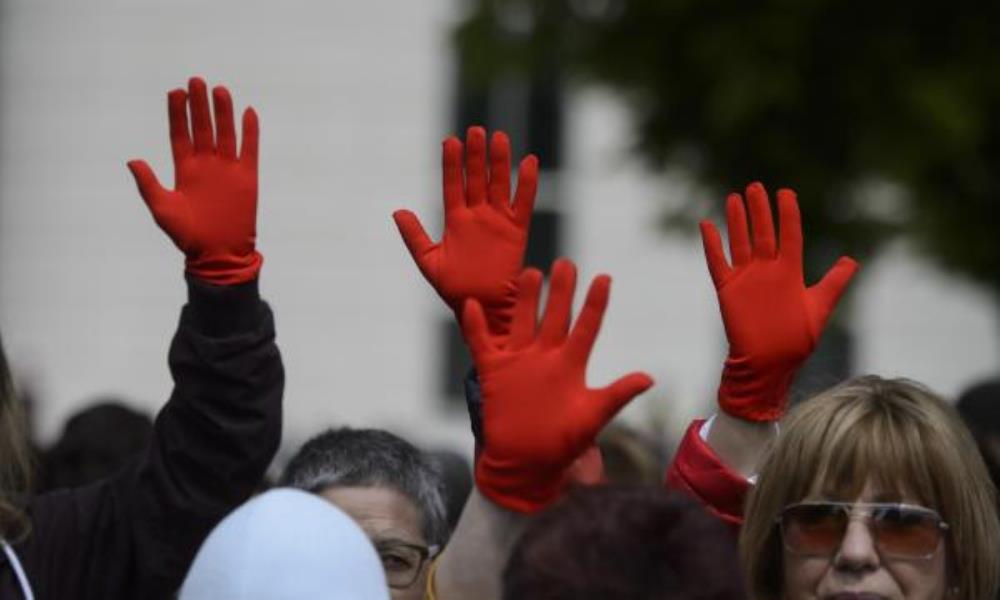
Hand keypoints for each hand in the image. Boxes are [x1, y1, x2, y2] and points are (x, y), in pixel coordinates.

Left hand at [128, 77, 261, 284]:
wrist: (218, 254)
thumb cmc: (187, 236)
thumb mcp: (162, 209)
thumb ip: (149, 185)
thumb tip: (133, 161)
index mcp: (185, 170)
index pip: (180, 134)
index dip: (177, 114)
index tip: (175, 92)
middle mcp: (206, 165)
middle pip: (202, 128)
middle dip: (198, 105)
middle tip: (195, 81)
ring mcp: (227, 170)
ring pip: (225, 133)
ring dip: (223, 112)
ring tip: (219, 90)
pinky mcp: (247, 178)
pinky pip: (249, 149)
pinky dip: (250, 131)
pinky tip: (248, 112)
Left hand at [394, 126, 537, 338]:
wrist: (481, 306)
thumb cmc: (454, 289)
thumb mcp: (428, 261)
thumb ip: (414, 236)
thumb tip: (398, 211)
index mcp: (455, 220)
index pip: (453, 185)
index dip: (452, 164)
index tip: (450, 141)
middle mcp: (477, 216)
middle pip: (476, 178)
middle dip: (475, 155)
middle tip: (475, 130)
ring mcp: (497, 221)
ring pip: (499, 184)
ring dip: (499, 162)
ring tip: (498, 137)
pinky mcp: (516, 231)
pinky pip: (523, 203)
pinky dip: (528, 183)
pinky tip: (529, 162)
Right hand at [463, 259, 652, 511]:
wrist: (525, 465)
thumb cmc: (561, 444)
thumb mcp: (592, 418)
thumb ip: (617, 395)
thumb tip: (649, 378)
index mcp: (570, 365)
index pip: (586, 327)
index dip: (595, 304)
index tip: (604, 278)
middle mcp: (545, 357)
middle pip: (554, 316)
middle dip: (560, 291)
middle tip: (567, 264)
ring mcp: (518, 362)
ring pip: (521, 321)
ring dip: (525, 299)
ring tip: (531, 272)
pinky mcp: (494, 372)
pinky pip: (482, 344)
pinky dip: (476, 326)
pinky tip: (472, 305)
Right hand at [700, 182, 857, 420]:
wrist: (769, 364)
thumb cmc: (796, 342)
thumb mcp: (819, 309)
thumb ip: (833, 283)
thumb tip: (852, 261)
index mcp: (790, 273)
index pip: (789, 235)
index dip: (787, 214)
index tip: (785, 192)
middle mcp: (767, 271)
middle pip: (763, 233)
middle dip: (759, 210)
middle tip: (756, 187)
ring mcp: (746, 279)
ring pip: (740, 242)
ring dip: (737, 221)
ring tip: (734, 197)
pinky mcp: (728, 290)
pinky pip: (717, 262)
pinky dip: (711, 244)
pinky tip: (707, 225)